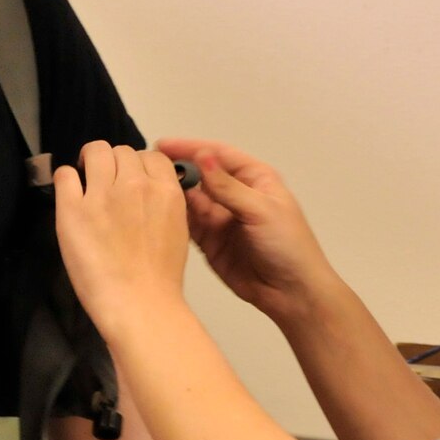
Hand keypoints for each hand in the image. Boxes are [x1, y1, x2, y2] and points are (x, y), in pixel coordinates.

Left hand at [54, 143, 190, 338]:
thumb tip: (146, 190)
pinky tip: (69, 195)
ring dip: (90, 163)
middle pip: (121, 151)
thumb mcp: (177, 228)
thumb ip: (162, 202)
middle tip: (106, 185)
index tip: (130, 181)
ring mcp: (102, 194)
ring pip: (95, 152)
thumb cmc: (160, 277)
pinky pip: (64, 174)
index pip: (151, 156)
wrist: (139, 304)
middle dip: (115, 165)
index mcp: (165, 190)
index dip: (139, 166)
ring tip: (85, 182)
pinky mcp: (72, 209)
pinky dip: (66, 179)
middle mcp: (135, 184)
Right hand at [154, 139, 337, 324]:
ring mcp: (221, 219)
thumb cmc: (287, 245)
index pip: (219, 155)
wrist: (292, 294)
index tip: (162, 145)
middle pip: (201, 176)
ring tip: (146, 190)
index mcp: (255, 179)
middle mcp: (235, 194)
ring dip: (174, 194)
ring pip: (192, 200)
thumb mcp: (261, 210)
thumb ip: (228, 186)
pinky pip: (189, 225)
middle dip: (179, 170)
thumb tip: (202, 156)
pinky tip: (156, 213)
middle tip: (148, 168)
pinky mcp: (210, 242)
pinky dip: (175, 218)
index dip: (191, 148)